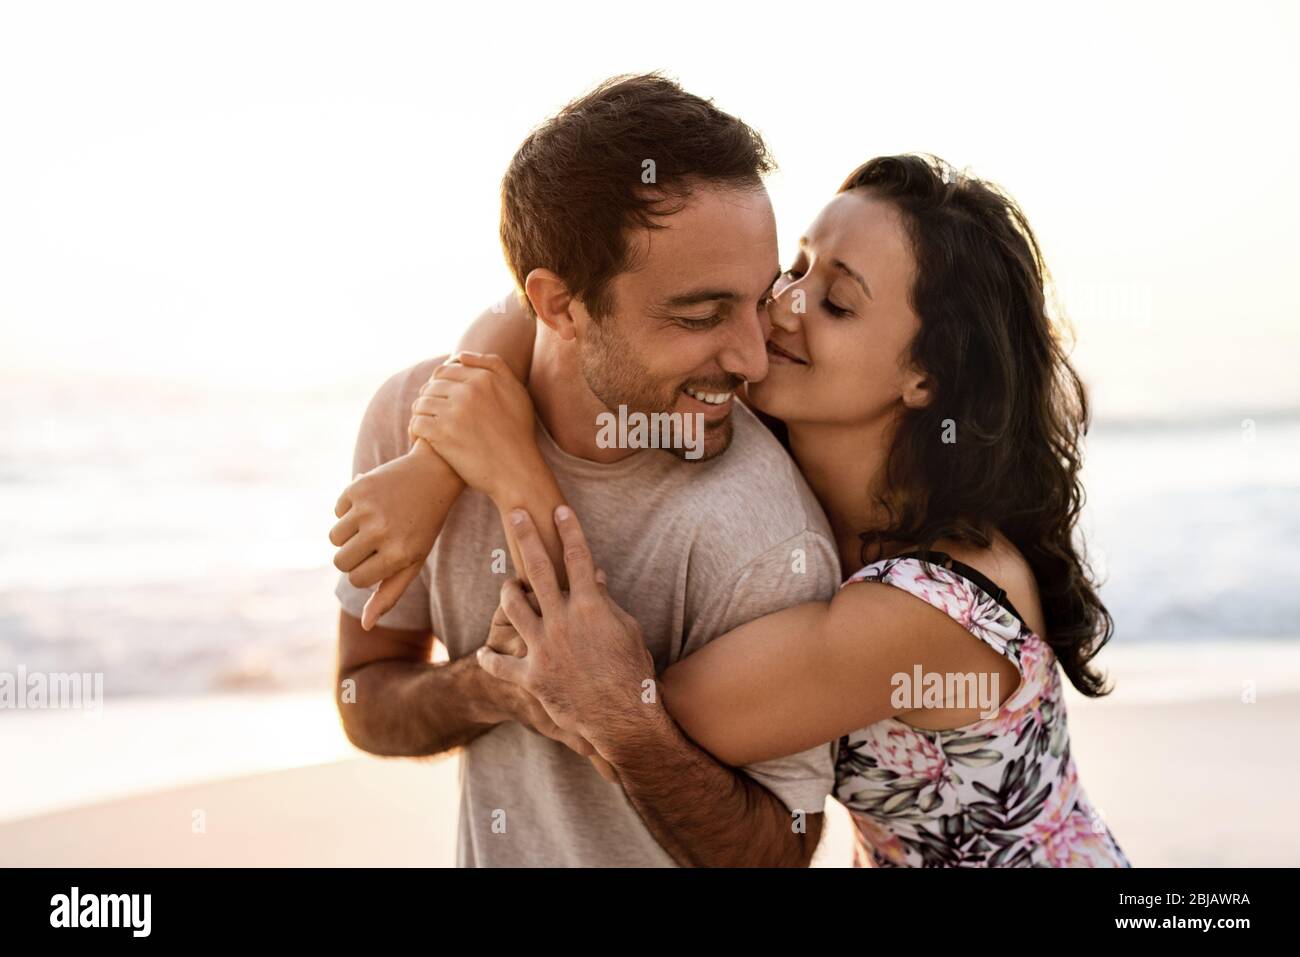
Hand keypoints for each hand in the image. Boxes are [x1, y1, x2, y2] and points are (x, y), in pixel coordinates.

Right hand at [330, 449, 462, 629]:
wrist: (434, 474)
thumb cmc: (423, 525)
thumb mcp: (413, 561)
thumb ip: (389, 594)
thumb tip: (366, 625)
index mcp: (397, 556)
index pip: (356, 579)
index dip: (367, 570)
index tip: (383, 556)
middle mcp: (381, 533)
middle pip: (340, 562)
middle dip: (354, 555)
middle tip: (377, 540)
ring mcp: (367, 509)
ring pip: (334, 539)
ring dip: (349, 533)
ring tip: (374, 521)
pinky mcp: (357, 489)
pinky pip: (336, 512)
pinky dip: (349, 510)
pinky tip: (373, 501)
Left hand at [408, 352, 541, 501]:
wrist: (517, 471)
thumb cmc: (518, 433)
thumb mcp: (516, 392)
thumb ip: (494, 366)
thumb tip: (461, 355)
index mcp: (484, 378)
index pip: (444, 371)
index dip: (438, 385)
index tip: (440, 401)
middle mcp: (469, 390)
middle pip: (430, 386)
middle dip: (428, 399)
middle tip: (431, 416)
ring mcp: (453, 412)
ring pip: (420, 404)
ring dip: (420, 415)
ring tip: (426, 428)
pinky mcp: (442, 434)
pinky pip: (416, 423)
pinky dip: (415, 431)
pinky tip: (421, 440)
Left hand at [477, 505, 656, 760]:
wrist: (622, 718)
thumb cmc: (632, 673)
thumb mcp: (627, 632)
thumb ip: (607, 603)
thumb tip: (597, 577)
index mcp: (590, 607)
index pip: (577, 558)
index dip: (569, 530)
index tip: (559, 509)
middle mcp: (562, 621)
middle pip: (538, 569)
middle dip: (526, 536)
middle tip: (515, 513)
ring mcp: (543, 647)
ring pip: (512, 607)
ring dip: (507, 591)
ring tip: (506, 585)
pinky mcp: (531, 676)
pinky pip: (500, 664)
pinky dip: (490, 657)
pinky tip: (485, 651)